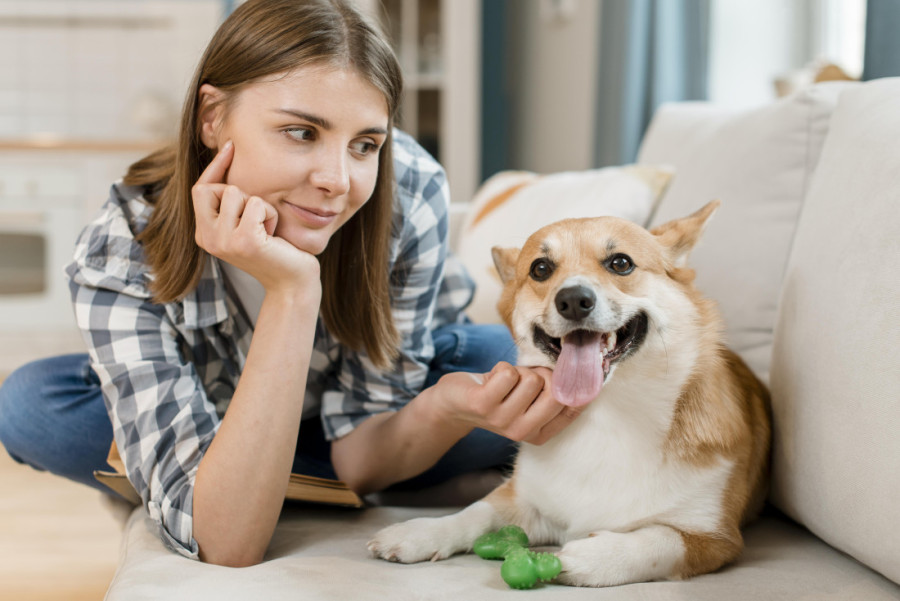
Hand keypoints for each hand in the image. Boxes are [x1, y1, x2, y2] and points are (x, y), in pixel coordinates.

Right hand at [191, 141, 321, 297]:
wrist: (292, 282)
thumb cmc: (274, 249)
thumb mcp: (246, 223)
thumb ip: (232, 201)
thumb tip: (228, 153)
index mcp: (204, 234)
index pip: (199, 189)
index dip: (215, 166)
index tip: (232, 146)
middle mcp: (208, 238)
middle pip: (214, 188)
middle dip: (241, 192)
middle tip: (257, 217)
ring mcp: (224, 241)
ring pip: (236, 193)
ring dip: (259, 205)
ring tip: (266, 228)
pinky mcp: (245, 241)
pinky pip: (256, 204)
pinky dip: (270, 214)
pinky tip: (274, 235)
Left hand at [434, 362, 581, 444]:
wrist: (453, 403)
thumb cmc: (497, 395)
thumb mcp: (529, 399)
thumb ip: (554, 391)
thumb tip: (585, 371)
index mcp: (540, 433)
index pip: (573, 405)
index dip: (572, 382)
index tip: (562, 371)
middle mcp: (523, 432)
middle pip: (556, 392)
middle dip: (542, 375)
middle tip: (524, 378)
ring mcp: (503, 421)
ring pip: (532, 379)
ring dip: (518, 372)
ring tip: (504, 382)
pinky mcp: (483, 405)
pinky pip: (508, 374)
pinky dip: (501, 368)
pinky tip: (490, 380)